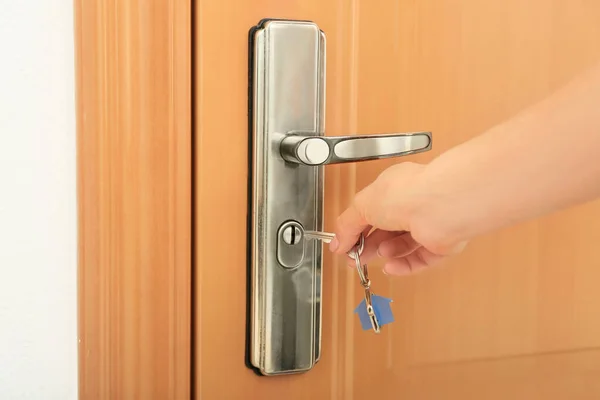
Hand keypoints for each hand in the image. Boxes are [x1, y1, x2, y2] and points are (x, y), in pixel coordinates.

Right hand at [329, 162, 466, 275]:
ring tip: (377, 256)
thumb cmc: (406, 194)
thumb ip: (346, 225)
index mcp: (393, 188)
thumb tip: (336, 243)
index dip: (356, 228)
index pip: (372, 210)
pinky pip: (421, 259)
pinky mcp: (441, 243)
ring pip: (405, 245)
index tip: (343, 244)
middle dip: (369, 245)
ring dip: (388, 252)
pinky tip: (391, 267)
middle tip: (355, 258)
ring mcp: (429, 223)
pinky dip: (405, 265)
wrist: (439, 207)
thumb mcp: (361, 206)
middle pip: (387, 230)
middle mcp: (413, 203)